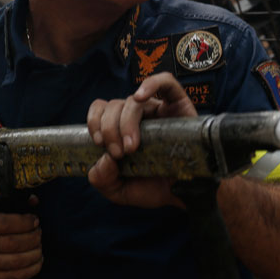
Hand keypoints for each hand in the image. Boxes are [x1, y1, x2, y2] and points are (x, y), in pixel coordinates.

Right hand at [0, 202, 42, 278]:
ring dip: (33, 254)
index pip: (3, 223)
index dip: (24, 222)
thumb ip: (8, 203)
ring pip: (14, 262)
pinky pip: (12, 276)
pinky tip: (36, 262)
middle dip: (31, 238)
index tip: (35, 221)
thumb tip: (34, 200)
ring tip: (39, 248)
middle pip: (11, 243)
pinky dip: (30, 270)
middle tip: (39, 234)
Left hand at [86, 73, 195, 208]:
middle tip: (119, 153)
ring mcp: (159, 109)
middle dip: (110, 129)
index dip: (94, 121)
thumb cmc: (154, 188)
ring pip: (133, 100)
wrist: (185, 195)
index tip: (99, 143)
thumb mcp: (119, 191)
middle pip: (115, 105)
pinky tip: (141, 97)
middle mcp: (138, 115)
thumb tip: (103, 160)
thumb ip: (102, 179)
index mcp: (120, 127)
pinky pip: (167, 83)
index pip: (101, 108)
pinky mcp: (179, 105)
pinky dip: (150, 84)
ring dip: (126, 122)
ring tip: (132, 147)